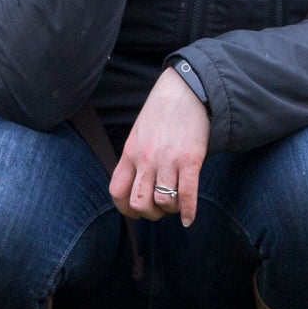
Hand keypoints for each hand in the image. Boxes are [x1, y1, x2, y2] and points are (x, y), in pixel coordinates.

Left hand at [111, 68, 208, 225]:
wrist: (187, 89)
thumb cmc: (165, 110)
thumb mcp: (140, 132)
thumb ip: (137, 155)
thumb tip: (140, 180)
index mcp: (130, 153)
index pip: (117, 192)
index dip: (125, 209)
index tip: (137, 211)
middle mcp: (146, 160)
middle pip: (139, 203)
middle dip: (150, 213)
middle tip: (161, 209)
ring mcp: (168, 161)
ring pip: (163, 202)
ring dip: (170, 210)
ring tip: (176, 206)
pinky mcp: (190, 160)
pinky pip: (186, 195)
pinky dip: (188, 212)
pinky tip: (189, 219)